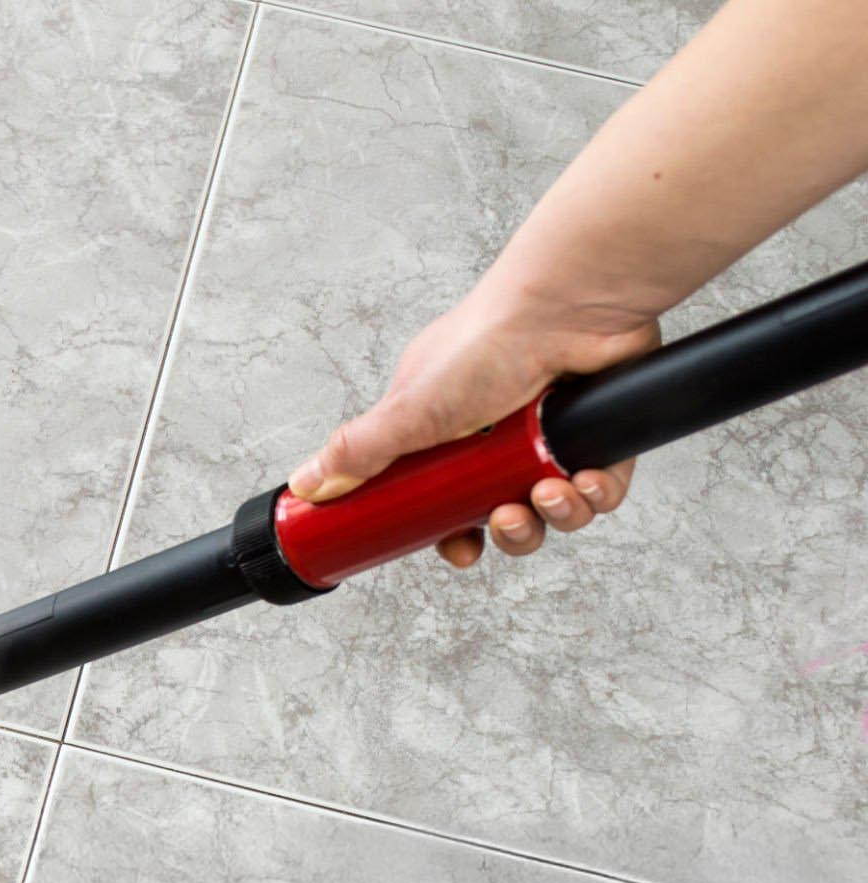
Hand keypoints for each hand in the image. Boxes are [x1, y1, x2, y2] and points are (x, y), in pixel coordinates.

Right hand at [285, 283, 659, 566]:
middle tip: (503, 521)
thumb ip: (357, 452)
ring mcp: (552, 434)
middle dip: (507, 533)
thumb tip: (307, 484)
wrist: (566, 307)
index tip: (457, 548)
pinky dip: (595, 495)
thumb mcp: (407, 409)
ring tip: (545, 496)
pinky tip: (584, 480)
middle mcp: (500, 434)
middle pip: (502, 513)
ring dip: (552, 516)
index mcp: (447, 428)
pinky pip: (602, 490)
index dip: (451, 531)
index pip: (444, 497)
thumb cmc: (486, 343)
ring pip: (555, 508)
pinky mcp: (601, 433)